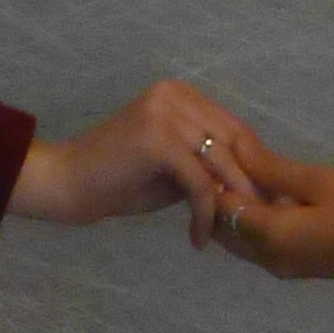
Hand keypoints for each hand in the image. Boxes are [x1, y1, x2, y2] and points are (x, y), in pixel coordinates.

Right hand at [7, 80, 261, 244]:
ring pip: (221, 165)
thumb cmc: (116, 179)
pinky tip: (197, 239)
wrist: (66, 184)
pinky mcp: (159, 141)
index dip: (255, 166)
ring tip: (235, 233)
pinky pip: (199, 183)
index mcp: (181, 93)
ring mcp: (166, 114)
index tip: (267, 199)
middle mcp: (175, 95)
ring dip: (232, 203)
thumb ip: (207, 162)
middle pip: (234, 143)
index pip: (235, 128)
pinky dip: (204, 214)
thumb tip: (254, 181)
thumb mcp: (173, 166)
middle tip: (261, 221)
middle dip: (251, 185)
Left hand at [210, 140, 333, 282]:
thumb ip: (273, 169)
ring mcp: (288, 268)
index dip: (211, 179)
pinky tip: (269, 196)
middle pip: (226, 231)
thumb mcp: (320, 181)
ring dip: (238, 212)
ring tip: (242, 172)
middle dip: (217, 198)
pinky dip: (258, 223)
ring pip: (244, 241)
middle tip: (221, 160)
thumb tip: (234, 150)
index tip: (211, 150)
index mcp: (272, 237)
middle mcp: (272, 260)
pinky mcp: (304, 268)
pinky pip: (265, 246)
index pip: (222, 209)